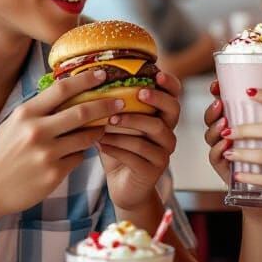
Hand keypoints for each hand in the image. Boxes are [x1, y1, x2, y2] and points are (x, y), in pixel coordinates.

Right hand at [0, 69, 117, 221]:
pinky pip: (78, 158)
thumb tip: (68, 90)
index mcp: (26, 114)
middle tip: (120, 102)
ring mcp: (46, 154)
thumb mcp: (14, 124)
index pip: (62, 89)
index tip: (102, 73)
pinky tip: (73, 154)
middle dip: (106, 105)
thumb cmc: (1, 153)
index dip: (85, 79)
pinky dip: (80, 154)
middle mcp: (37, 132)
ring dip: (97, 132)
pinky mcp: (54, 174)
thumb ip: (39, 110)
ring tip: (100, 129)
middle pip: (82, 112)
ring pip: (86, 137)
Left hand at [98, 70, 179, 211]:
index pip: (174, 95)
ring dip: (128, 125)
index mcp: (161, 118)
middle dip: (156, 99)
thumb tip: (88, 78)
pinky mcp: (153, 170)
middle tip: (138, 93)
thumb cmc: (118, 149)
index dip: (169, 84)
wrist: (123, 187)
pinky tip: (100, 144)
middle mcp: (168, 133)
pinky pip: (137, 154)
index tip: (157, 74)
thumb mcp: (116, 125)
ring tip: (106, 123)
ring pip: (152, 131)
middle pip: (172, 110)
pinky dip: (116, 147)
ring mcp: (164, 153)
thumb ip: (112, 105)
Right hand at [202, 78, 229, 185]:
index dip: (216, 93)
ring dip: (214, 128)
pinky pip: (215, 158)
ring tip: (224, 124)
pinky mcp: (224, 169)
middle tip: (219, 104)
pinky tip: (225, 145)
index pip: (223, 103)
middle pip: (212, 119)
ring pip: (210, 136)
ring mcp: (225, 152)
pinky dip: (218, 150)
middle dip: (212, 109)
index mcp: (240, 122)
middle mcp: (229, 135)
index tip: (216, 85)